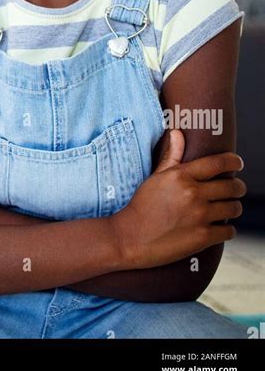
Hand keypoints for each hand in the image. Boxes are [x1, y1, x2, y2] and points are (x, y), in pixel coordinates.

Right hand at [114, 129, 246, 269]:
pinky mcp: (202, 237)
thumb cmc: (142, 205)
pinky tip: (220, 227)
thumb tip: (177, 132)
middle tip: (236, 189)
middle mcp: (193, 193)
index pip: (218, 163)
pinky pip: (230, 231)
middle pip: (232, 186)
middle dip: (237, 187)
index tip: (237, 163)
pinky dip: (227, 229)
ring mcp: (199, 216)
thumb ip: (172, 155)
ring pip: (234, 208)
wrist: (131, 237)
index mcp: (181, 176)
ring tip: (227, 208)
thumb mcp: (156, 177)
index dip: (233, 161)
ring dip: (233, 207)